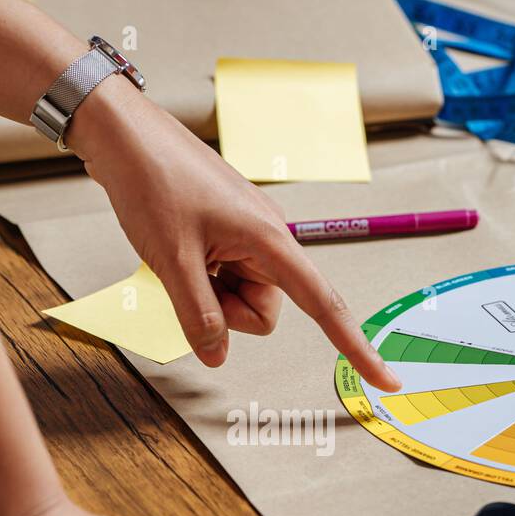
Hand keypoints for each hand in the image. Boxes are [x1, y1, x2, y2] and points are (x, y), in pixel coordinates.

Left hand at [67, 78, 400, 391]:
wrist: (126, 136)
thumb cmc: (153, 183)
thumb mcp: (172, 261)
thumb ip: (198, 316)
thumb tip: (217, 356)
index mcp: (270, 240)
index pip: (324, 305)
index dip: (356, 347)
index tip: (387, 379)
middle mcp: (268, 239)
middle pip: (263, 311)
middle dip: (225, 310)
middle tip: (186, 275)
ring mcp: (246, 237)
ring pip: (239, 298)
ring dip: (208, 293)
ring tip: (178, 256)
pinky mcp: (226, 235)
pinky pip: (223, 278)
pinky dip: (199, 278)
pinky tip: (176, 250)